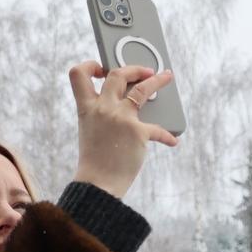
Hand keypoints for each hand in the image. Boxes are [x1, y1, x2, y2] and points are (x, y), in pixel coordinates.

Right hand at [66, 60, 179, 199]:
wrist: (98, 184)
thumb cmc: (96, 162)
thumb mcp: (91, 132)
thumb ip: (102, 116)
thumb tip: (127, 105)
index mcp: (86, 108)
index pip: (79, 75)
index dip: (90, 66)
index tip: (101, 68)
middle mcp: (103, 108)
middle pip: (117, 74)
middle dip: (133, 68)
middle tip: (145, 70)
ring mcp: (121, 118)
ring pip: (143, 89)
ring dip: (157, 81)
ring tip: (167, 77)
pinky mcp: (138, 131)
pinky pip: (159, 129)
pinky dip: (167, 136)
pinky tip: (172, 141)